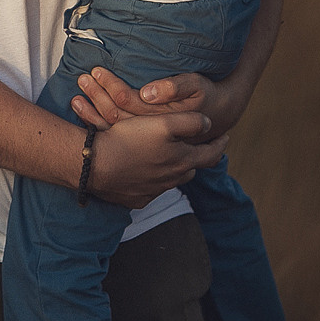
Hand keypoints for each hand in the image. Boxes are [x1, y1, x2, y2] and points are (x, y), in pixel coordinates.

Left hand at [71, 65, 245, 143]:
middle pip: (116, 116)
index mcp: (163, 120)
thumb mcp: (195, 87)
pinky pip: (112, 135)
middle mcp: (152, 135)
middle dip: (97, 96)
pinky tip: (80, 110)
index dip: (112, 87)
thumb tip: (148, 92)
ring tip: (75, 95)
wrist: (217, 115)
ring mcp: (146, 142)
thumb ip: (174, 87)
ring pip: (111, 128)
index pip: (130, 102)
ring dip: (91, 111)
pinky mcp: (142, 143)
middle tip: (81, 79)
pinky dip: (94, 122)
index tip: (96, 71)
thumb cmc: (204, 96)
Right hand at [85, 110, 227, 207]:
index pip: (212, 154)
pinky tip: (141, 171)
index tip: (224, 136)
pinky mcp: (137, 199)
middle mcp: (172, 179)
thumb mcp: (163, 123)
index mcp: (182, 160)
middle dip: (195, 157)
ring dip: (173, 168)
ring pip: (171, 179)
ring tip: (166, 157)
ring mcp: (154, 191)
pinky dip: (152, 179)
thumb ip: (191, 122)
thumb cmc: (129, 140)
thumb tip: (209, 123)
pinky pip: (151, 189)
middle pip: (191, 168)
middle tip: (193, 146)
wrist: (95, 165)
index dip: (220, 143)